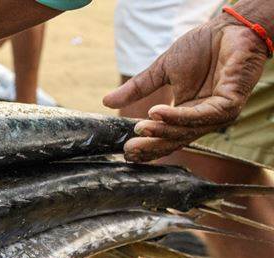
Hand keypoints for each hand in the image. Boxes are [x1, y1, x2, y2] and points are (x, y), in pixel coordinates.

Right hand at [104, 15, 268, 161]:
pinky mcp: (230, 104)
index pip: (167, 138)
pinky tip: (158, 112)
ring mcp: (218, 114)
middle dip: (152, 146)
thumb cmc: (202, 47)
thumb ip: (138, 88)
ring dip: (162, 131)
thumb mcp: (162, 71)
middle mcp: (203, 118)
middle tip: (129, 148)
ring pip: (187, 131)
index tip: (126, 150)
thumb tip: (106, 101)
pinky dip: (178, 117)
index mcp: (187, 114)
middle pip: (175, 140)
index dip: (148, 146)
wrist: (229, 28)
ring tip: (140, 128)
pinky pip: (201, 116)